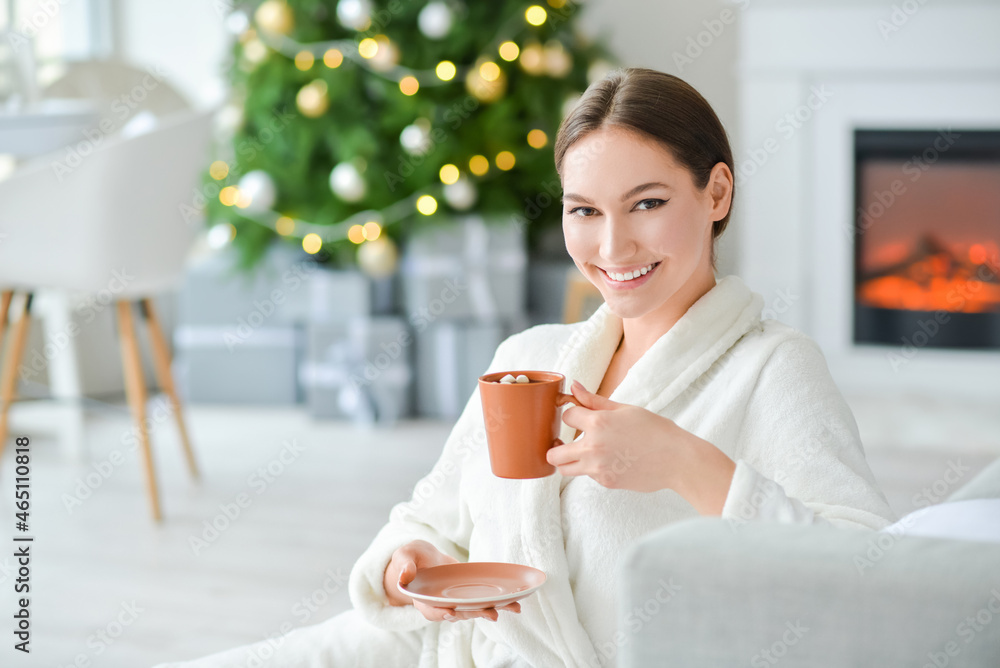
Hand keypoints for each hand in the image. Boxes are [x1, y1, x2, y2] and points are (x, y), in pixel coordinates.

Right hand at [384, 540, 521, 622]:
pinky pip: (484, 601)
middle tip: (492, 614)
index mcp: (423, 600)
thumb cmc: (412, 557)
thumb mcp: (405, 556)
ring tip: (512, 609)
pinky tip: (516, 603)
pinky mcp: (469, 595)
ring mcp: (457, 601)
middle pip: (459, 613)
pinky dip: (500, 603)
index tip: (451, 613)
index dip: (441, 613)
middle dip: (476, 614)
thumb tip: (404, 576)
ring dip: (492, 610)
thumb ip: (405, 565)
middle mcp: (442, 605)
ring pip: (475, 609)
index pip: (432, 610)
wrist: (423, 557)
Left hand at [548, 380, 734, 504]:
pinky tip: (610, 461)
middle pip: (553, 453)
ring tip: (582, 453)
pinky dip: (592, 469)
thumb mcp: (625, 410)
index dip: (572, 415)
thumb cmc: (655, 430)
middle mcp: (592, 447)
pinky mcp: (605, 482)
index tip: (579, 417)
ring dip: (569, 461)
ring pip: (564, 469)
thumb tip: (573, 387)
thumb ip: (594, 401)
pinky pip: (587, 476)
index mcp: (598, 422)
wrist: (677, 459)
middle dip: (556, 446)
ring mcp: (597, 468)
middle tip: (565, 442)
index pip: (566, 417)